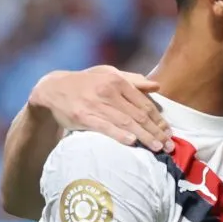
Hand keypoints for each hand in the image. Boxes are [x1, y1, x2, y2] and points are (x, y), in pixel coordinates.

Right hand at [29, 66, 172, 152]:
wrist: (52, 88)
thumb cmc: (85, 82)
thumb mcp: (108, 73)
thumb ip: (133, 80)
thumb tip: (157, 86)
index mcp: (117, 81)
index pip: (144, 104)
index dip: (159, 120)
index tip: (168, 132)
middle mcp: (108, 92)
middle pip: (139, 115)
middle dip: (156, 132)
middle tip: (170, 146)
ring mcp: (96, 105)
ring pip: (126, 122)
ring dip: (144, 137)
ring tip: (158, 148)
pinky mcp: (83, 117)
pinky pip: (105, 127)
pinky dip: (119, 135)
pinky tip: (132, 142)